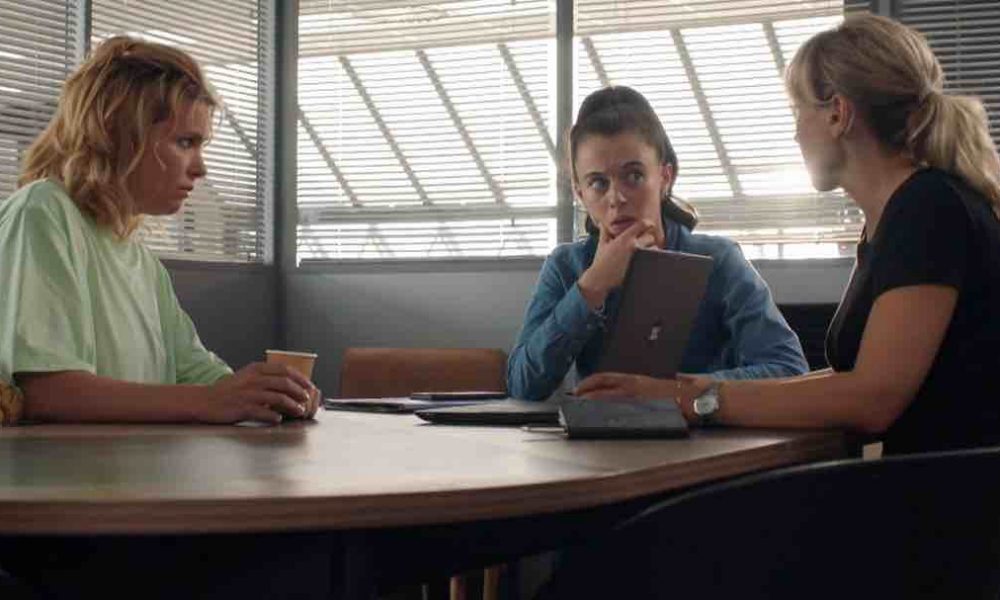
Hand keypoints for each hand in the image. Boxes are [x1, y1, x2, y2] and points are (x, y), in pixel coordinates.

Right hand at [197, 362, 317, 424]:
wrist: (204, 401)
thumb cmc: (227, 391)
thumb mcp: (246, 376)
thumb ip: (265, 377)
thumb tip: (288, 383)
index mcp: (256, 369)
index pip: (284, 370)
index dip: (300, 378)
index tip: (309, 385)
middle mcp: (253, 379)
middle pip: (285, 383)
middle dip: (300, 392)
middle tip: (307, 399)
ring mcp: (248, 394)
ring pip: (278, 398)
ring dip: (292, 405)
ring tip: (299, 411)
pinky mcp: (243, 408)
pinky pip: (265, 413)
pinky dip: (275, 417)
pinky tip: (279, 419)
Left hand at [575, 372, 715, 423]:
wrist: (700, 398)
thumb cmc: (685, 392)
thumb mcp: (660, 385)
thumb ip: (646, 388)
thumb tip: (634, 391)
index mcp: (637, 380)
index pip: (606, 377)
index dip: (590, 382)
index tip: (578, 388)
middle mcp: (634, 385)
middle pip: (602, 384)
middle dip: (584, 390)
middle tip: (572, 398)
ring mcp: (638, 397)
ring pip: (607, 396)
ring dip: (591, 401)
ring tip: (578, 407)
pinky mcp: (644, 409)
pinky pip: (619, 410)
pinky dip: (606, 412)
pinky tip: (598, 417)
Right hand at [577, 219, 655, 309]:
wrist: (600, 280)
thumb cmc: (600, 263)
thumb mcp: (601, 245)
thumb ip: (604, 233)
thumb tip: (603, 224)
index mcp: (624, 238)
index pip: (642, 224)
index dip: (647, 224)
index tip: (649, 225)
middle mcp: (633, 245)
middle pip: (650, 237)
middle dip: (648, 240)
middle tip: (644, 244)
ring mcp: (639, 256)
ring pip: (654, 248)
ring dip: (652, 250)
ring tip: (646, 254)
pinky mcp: (642, 266)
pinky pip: (654, 259)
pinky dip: (652, 259)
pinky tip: (647, 261)